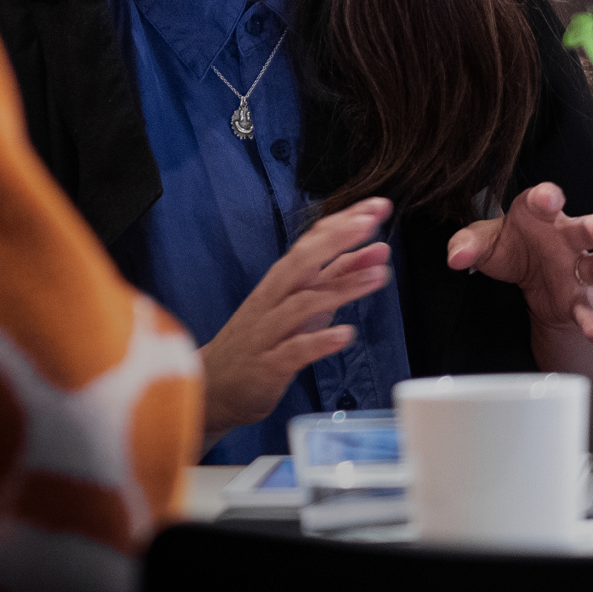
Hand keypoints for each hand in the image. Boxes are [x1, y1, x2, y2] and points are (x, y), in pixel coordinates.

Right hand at [199, 198, 394, 442]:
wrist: (215, 385)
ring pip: (303, 303)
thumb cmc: (262, 340)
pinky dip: (319, 341)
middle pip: (302, 262)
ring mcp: (269, 330)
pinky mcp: (268, 364)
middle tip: (370, 222)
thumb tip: (377, 250)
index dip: (343, 223)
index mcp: (282, 281)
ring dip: (341, 288)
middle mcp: (273, 299)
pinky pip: (294, 349)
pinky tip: (345, 335)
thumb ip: (339, 278)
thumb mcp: (304, 305)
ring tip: (378, 276)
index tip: (376, 206)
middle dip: (336, 239)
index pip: (312, 242)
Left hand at [446, 182, 592, 341]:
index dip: (546, 197)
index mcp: (538, 213)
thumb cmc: (510, 245)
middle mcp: (564, 236)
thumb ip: (468, 243)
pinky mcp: (577, 295)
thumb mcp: (484, 240)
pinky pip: (585, 307)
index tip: (549, 197)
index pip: (543, 200)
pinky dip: (590, 320)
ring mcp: (576, 266)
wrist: (527, 273)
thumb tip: (455, 256)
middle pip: (585, 229)